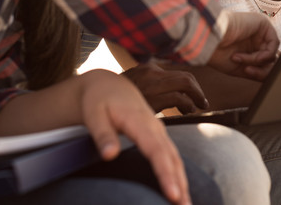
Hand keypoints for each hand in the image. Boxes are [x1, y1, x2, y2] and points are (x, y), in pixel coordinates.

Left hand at [79, 70, 190, 204]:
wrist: (109, 86)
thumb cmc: (99, 101)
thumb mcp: (93, 114)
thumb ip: (102, 134)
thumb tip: (109, 155)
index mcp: (139, 121)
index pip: (156, 150)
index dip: (165, 173)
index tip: (172, 194)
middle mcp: (155, 126)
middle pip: (172, 157)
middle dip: (180, 183)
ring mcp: (159, 131)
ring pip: (176, 158)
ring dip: (183, 181)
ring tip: (187, 204)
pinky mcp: (159, 137)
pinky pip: (172, 157)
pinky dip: (179, 174)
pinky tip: (181, 190)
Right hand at [124, 62, 207, 113]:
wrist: (94, 95)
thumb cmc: (118, 96)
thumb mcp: (136, 84)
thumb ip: (153, 84)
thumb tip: (173, 92)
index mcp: (150, 68)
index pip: (179, 72)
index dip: (192, 84)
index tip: (197, 95)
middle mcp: (152, 72)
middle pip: (186, 77)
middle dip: (197, 91)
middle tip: (202, 103)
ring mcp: (152, 83)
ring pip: (185, 85)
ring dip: (195, 98)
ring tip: (196, 107)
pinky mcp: (151, 98)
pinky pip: (178, 99)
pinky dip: (186, 105)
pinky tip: (185, 112)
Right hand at [207, 11, 279, 80]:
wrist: (206, 39)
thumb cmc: (217, 53)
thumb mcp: (241, 68)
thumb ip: (258, 71)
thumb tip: (274, 78)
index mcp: (250, 47)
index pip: (265, 63)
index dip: (260, 72)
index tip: (247, 73)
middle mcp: (257, 38)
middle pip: (271, 59)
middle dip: (260, 69)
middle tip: (247, 71)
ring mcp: (260, 30)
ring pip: (272, 53)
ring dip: (256, 61)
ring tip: (238, 59)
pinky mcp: (263, 23)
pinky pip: (273, 45)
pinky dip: (262, 55)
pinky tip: (247, 55)